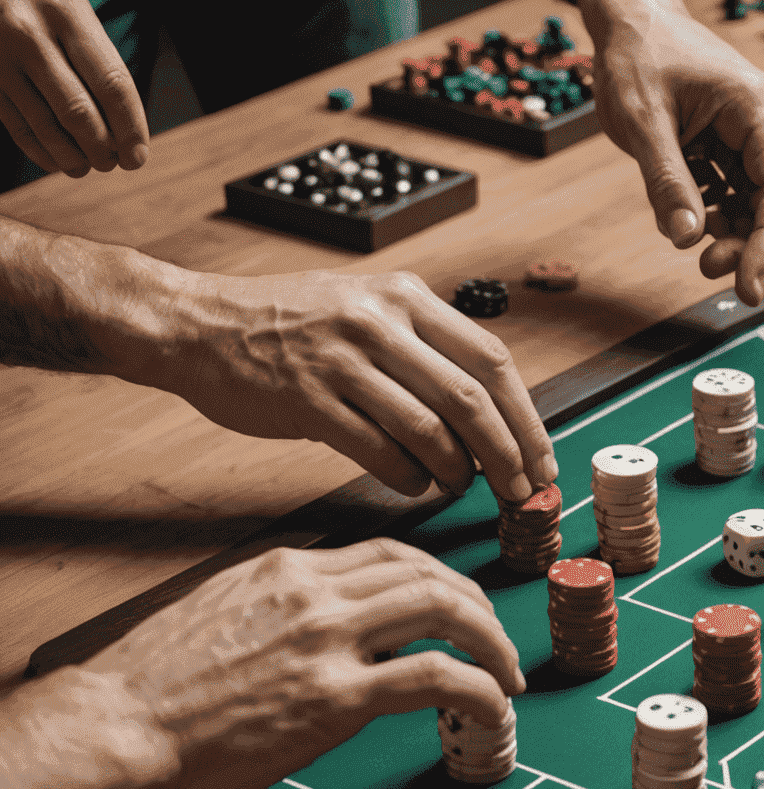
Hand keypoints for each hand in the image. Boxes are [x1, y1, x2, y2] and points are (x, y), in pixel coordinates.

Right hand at [0, 0, 149, 177]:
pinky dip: (40, 151)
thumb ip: (95, 52)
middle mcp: (29, 32)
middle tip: (113, 163)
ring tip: (89, 166)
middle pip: (78, 110)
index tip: (137, 155)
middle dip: (102, 148)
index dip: (130, 127)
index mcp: (65, 11)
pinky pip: (16, 124)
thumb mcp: (69, 3)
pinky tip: (57, 162)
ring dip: (73, 156)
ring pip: (44, 124)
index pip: (110, 82)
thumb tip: (124, 119)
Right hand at [78, 539, 522, 788]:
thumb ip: (285, 610)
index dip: (438, 578)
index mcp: (288, 569)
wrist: (113, 726)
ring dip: (491, 640)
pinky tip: (492, 706)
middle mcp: (315, 591)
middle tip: (496, 640)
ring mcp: (327, 640)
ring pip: (445, 608)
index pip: (389, 554)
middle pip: (429, 572)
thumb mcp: (223, 615)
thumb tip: (334, 631)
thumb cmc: (154, 687)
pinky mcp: (334, 697)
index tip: (458, 604)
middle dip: (477, 604)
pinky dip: (480, 687)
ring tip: (506, 674)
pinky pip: (436, 676)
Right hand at [134, 264, 554, 500]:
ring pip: (428, 427)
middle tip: (520, 491)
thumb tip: (490, 413)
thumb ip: (424, 347)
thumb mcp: (366, 308)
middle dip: (507, 453)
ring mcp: (342, 359)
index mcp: (405, 297)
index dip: (526, 416)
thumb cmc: (288, 324)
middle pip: (470, 398)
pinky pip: (378, 449)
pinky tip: (414, 484)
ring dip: (457, 470)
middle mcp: (379, 322)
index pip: (490, 360)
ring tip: (462, 486)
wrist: (196, 324)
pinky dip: (407, 476)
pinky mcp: (308, 399)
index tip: (541, 457)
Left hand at [574, 0, 763, 305]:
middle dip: (752, 244)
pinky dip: (721, 218)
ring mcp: (760, 139)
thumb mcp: (642, 119)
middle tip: (707, 268)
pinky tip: (689, 219)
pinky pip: (743, 197)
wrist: (635, 22)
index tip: (745, 286)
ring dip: (737, 235)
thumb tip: (684, 239)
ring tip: (694, 248)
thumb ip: (665, 180)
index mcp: (761, 109)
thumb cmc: (640, 55)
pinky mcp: (740, 151)